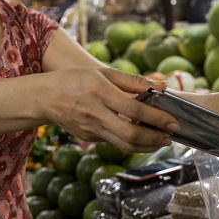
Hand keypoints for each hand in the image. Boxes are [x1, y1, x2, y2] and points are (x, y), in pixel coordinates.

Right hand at [44, 67, 177, 153]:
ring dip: (146, 146)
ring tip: (160, 141)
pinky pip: (115, 143)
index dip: (156, 118)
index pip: (134, 108)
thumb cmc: (76, 80)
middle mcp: (96, 114)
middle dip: (154, 138)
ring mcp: (91, 129)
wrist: (45, 97)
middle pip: (130, 133)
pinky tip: (143, 138)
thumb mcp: (103, 72)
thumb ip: (133, 80)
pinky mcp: (89, 138)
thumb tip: (161, 85)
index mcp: (101, 93)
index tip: (173, 121)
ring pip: (124, 144)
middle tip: (170, 137)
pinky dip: (132, 143)